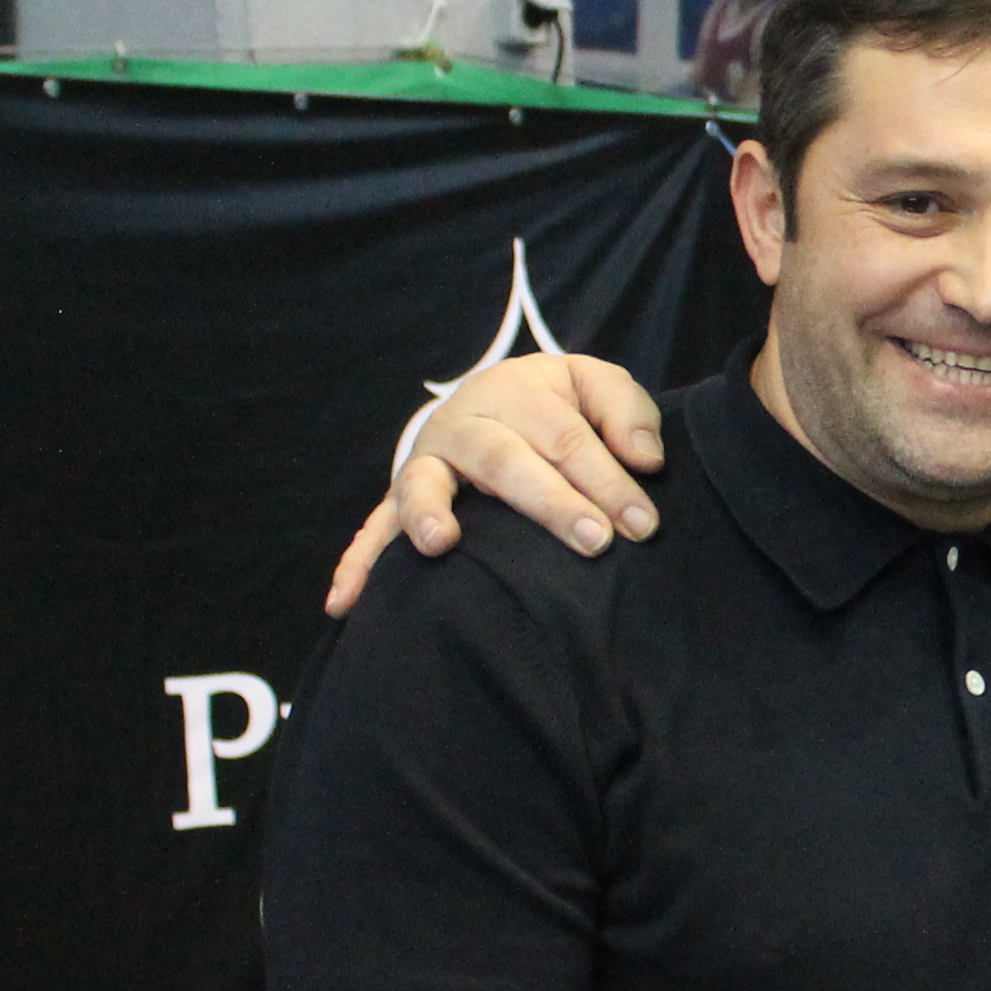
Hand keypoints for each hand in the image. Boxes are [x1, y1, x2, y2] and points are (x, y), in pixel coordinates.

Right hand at [325, 354, 668, 615]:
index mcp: (515, 392)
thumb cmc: (558, 405)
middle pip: (505, 461)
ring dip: (428, 513)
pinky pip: (374, 529)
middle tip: (595, 542)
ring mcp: (428, 462)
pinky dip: (358, 563)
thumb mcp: (596, 388)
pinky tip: (345, 603)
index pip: (566, 437)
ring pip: (426, 484)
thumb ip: (627, 413)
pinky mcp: (402, 498)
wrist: (497, 399)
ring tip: (440, 544)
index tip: (643, 524)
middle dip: (552, 502)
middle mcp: (464, 423)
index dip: (607, 479)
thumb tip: (645, 460)